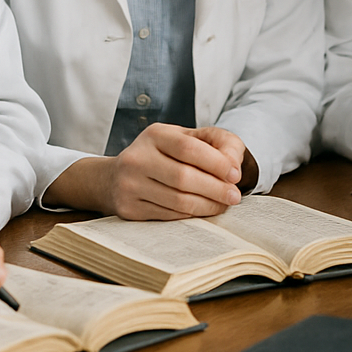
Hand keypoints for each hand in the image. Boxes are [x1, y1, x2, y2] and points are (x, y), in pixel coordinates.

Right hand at [47, 124, 246, 219]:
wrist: (115, 178)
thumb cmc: (162, 156)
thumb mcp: (185, 138)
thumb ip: (216, 142)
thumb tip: (234, 165)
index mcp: (154, 135)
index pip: (188, 148)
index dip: (216, 163)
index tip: (236, 175)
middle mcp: (137, 158)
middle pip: (183, 177)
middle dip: (215, 189)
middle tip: (234, 196)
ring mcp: (129, 185)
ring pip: (177, 201)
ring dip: (207, 206)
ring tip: (224, 205)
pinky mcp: (128, 209)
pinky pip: (169, 216)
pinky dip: (192, 215)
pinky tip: (203, 211)